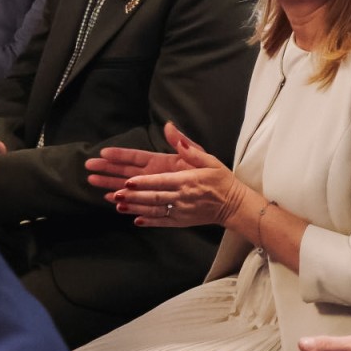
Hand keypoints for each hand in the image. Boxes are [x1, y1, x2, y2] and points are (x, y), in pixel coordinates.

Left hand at [97, 122, 244, 227]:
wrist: (234, 205)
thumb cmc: (221, 180)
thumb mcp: (209, 159)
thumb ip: (189, 148)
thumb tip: (171, 129)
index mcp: (188, 180)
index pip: (162, 181)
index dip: (144, 182)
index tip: (128, 181)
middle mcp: (182, 196)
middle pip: (154, 196)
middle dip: (133, 195)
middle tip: (115, 193)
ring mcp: (180, 210)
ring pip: (154, 209)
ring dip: (136, 207)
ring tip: (118, 204)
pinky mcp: (181, 221)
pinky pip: (162, 221)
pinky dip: (148, 221)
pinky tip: (135, 220)